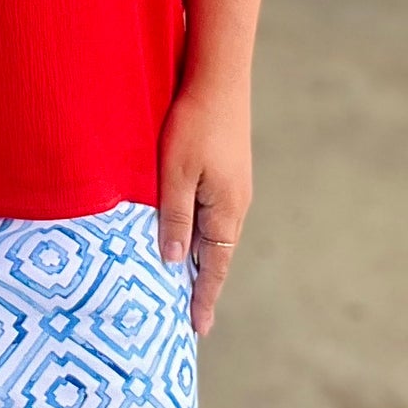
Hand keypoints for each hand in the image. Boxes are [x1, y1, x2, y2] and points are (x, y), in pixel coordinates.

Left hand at [156, 79, 251, 336]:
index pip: (213, 267)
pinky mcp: (226, 171)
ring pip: (213, 234)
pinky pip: (212, 214)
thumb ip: (173, 217)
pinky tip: (186, 235)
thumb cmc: (193, 124)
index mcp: (226, 211)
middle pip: (216, 255)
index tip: (197, 329)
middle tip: (190, 318)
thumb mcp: (175, 174)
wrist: (219, 77)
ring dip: (199, 259)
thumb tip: (171, 262)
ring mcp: (233, 187)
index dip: (203, 298)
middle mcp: (236, 204)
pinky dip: (199, 233)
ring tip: (184, 284)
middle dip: (203, 285)